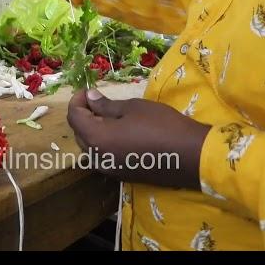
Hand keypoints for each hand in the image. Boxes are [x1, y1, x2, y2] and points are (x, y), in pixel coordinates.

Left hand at [66, 89, 210, 188]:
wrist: (190, 156)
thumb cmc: (160, 125)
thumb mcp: (133, 108)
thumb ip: (106, 105)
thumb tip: (90, 98)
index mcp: (96, 137)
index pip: (73, 117)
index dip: (77, 101)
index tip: (88, 90)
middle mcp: (97, 156)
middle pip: (78, 133)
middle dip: (83, 115)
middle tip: (98, 101)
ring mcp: (108, 169)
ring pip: (89, 147)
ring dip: (92, 131)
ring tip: (108, 116)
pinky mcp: (121, 175)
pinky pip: (102, 157)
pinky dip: (103, 143)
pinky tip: (119, 133)